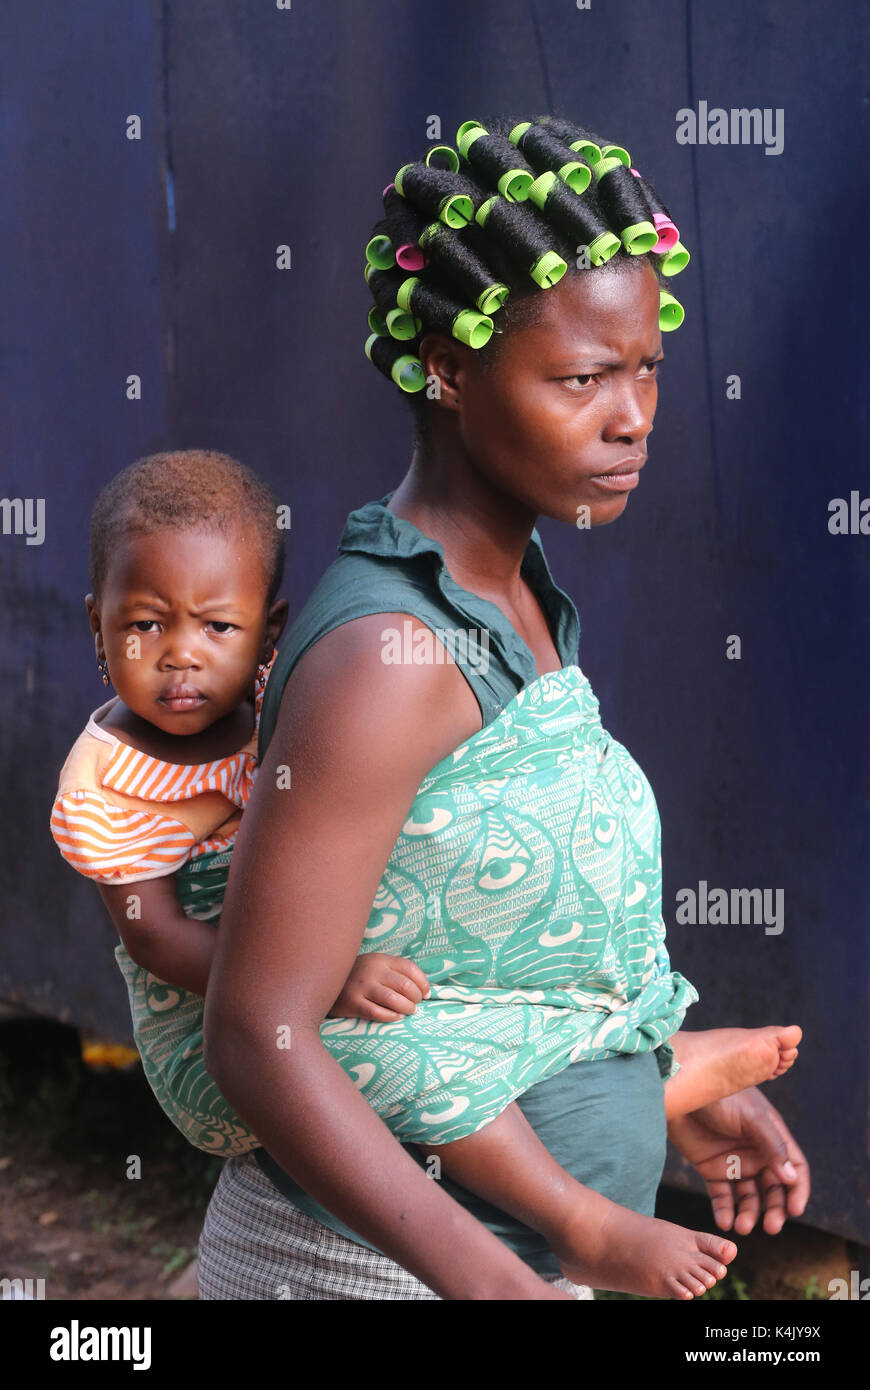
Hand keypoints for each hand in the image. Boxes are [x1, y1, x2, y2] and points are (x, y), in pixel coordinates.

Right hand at [327, 952, 430, 1022]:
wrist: (325, 984)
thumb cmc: (359, 977)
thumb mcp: (375, 966)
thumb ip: (395, 972)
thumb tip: (424, 989)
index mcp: (380, 959)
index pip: (410, 968)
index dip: (423, 983)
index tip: (426, 994)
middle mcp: (372, 970)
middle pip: (405, 985)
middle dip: (416, 998)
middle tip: (415, 1005)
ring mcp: (361, 987)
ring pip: (393, 999)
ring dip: (407, 1008)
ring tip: (408, 1012)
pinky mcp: (353, 1003)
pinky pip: (377, 1012)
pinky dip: (392, 1016)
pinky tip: (396, 1017)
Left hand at [667, 1086, 809, 1235]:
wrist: (680, 1090)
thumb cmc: (720, 1096)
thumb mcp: (751, 1117)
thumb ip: (772, 1146)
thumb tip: (791, 1178)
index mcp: (772, 1137)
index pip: (794, 1168)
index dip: (797, 1190)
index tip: (795, 1211)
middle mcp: (757, 1153)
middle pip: (774, 1189)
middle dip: (774, 1209)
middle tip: (770, 1227)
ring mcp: (734, 1162)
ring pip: (749, 1197)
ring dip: (749, 1214)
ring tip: (742, 1227)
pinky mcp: (711, 1169)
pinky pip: (722, 1196)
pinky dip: (725, 1211)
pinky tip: (725, 1222)